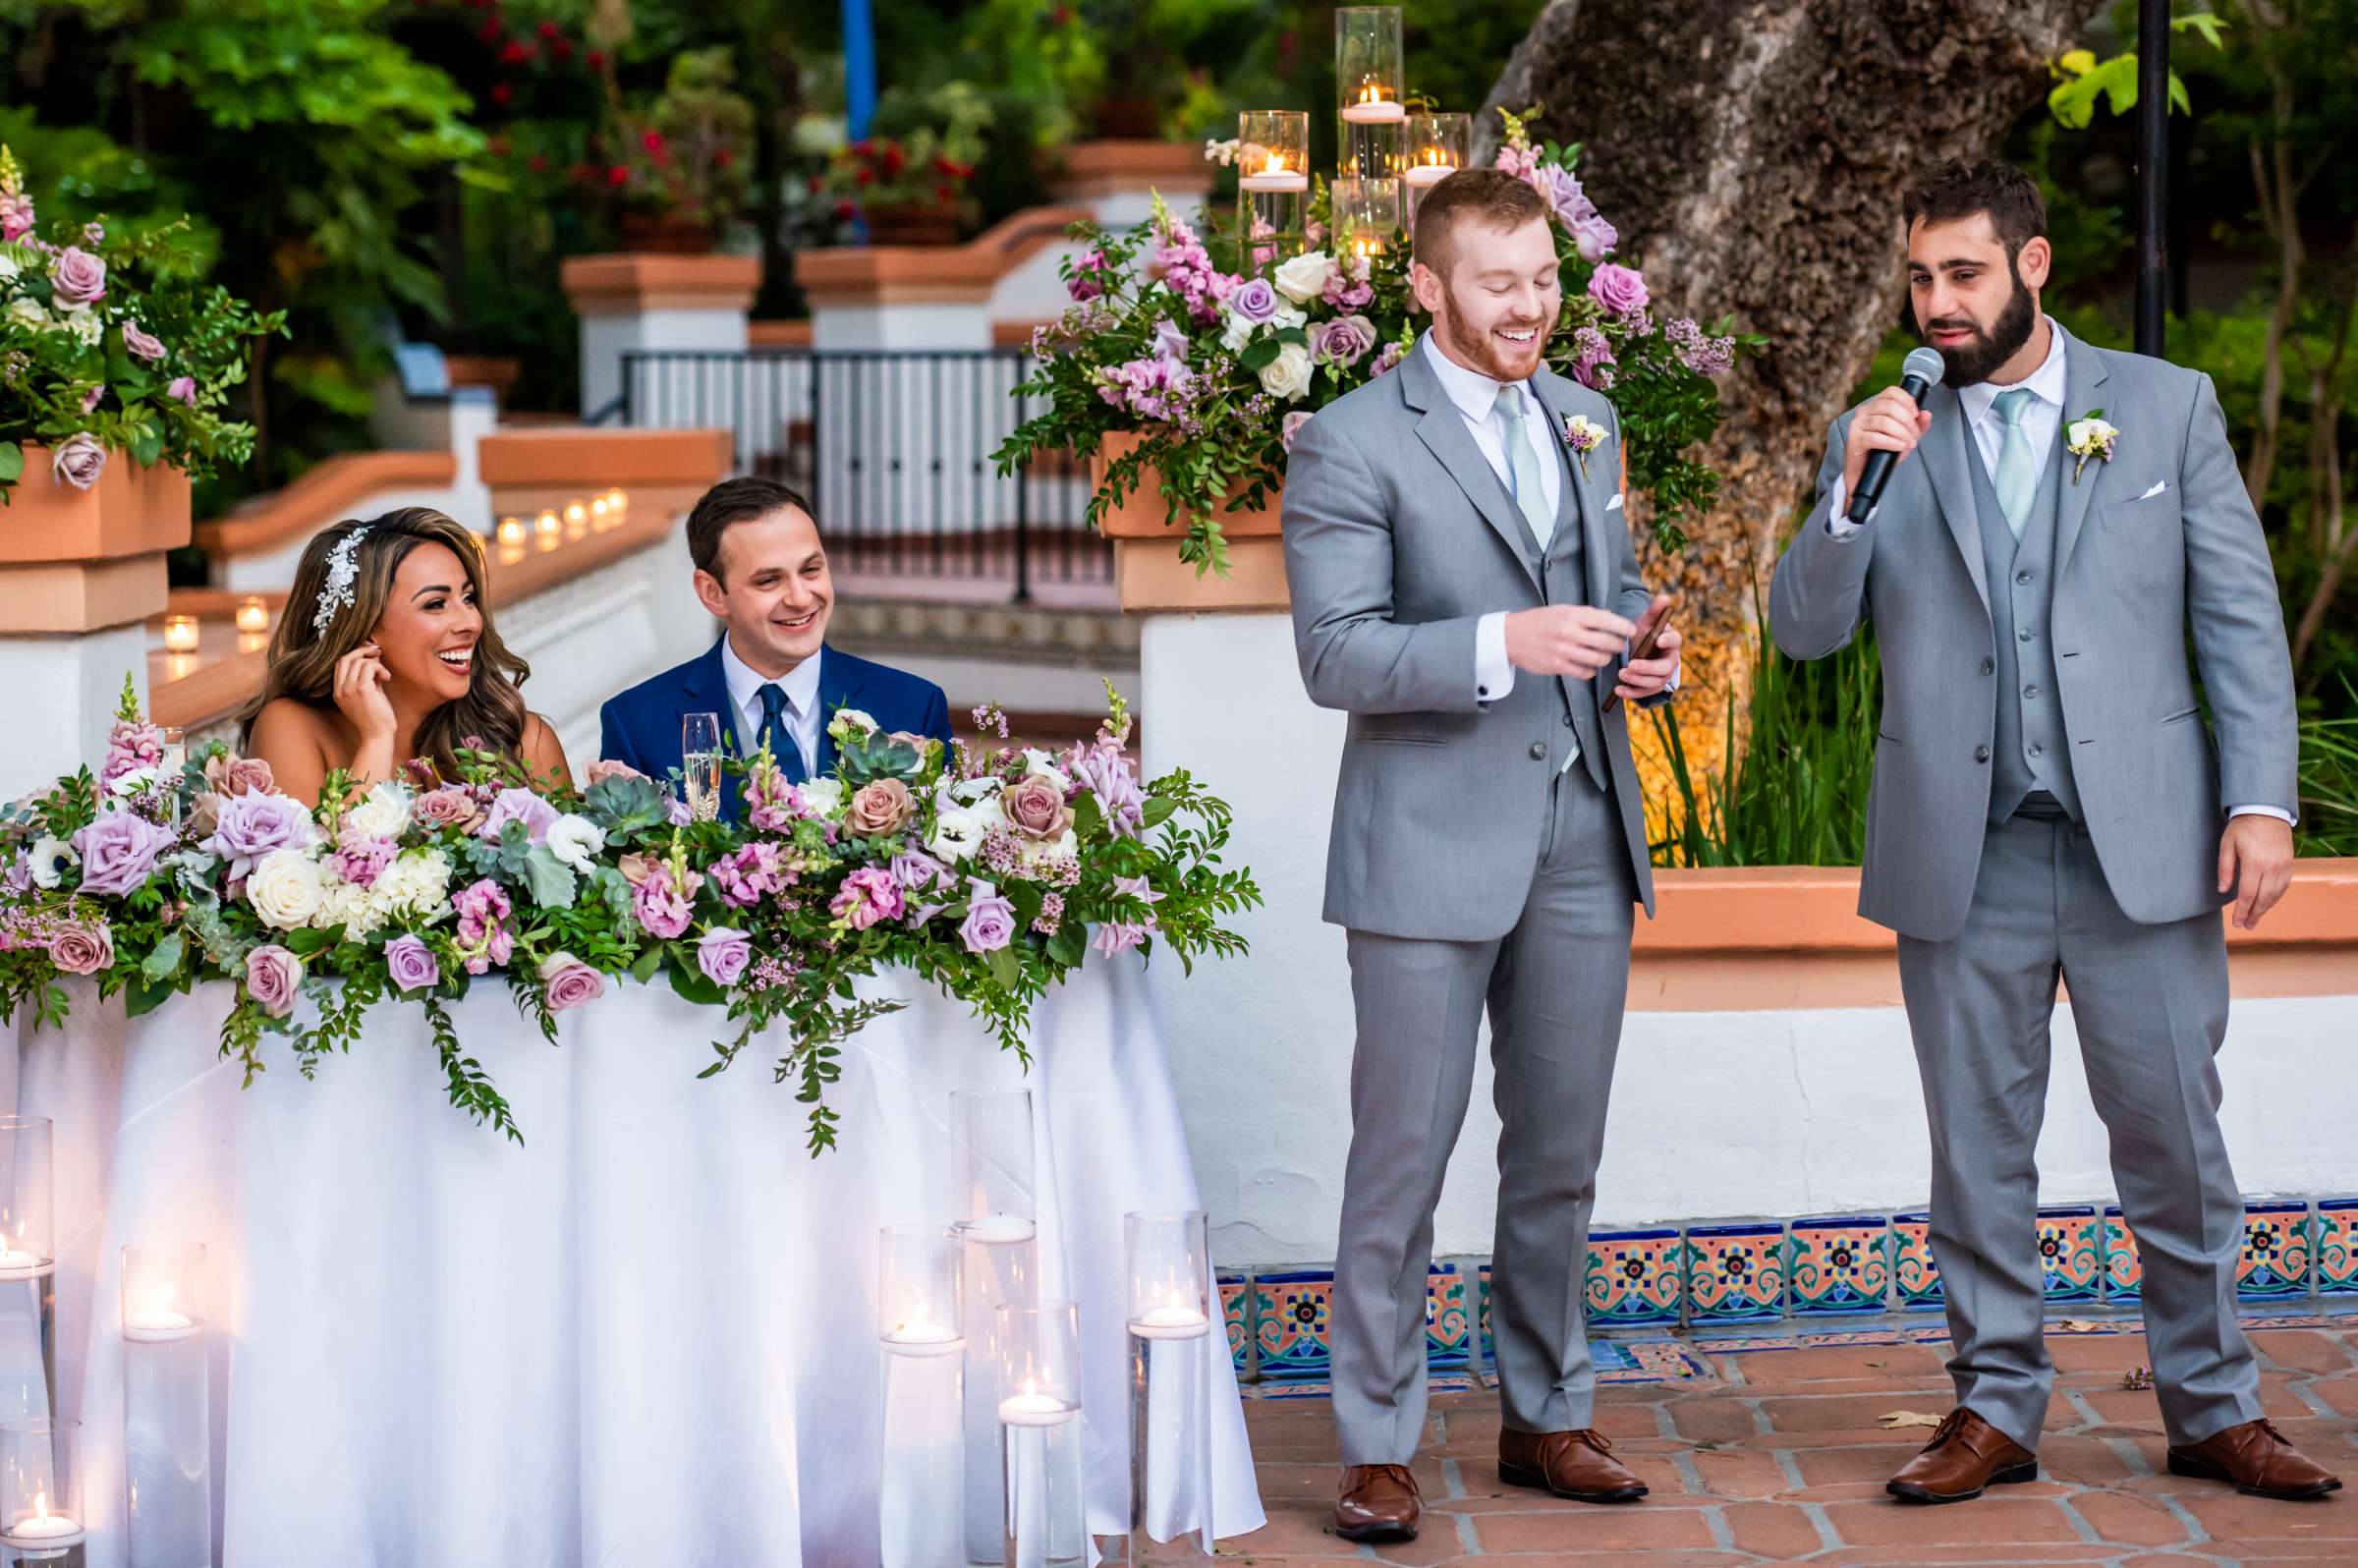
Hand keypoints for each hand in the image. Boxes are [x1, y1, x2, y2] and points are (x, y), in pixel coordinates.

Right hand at [332, 643, 396, 742]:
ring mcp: (349, 689)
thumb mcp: (368, 694)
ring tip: (385, 675)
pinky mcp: (361, 690)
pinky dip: (380, 668)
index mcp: (338, 692)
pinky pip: (369, 666)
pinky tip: (387, 678)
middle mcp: (340, 690)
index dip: (354, 654)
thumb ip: (367, 678)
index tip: (370, 654)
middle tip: (378, 652)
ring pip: (358, 661)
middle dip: (362, 651)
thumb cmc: (376, 718)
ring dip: (375, 663)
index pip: (340, 664)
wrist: (377, 736)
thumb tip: (373, 659)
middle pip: (345, 658)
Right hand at [1504, 605, 1634, 679]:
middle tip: (1618, 646)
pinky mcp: (1557, 666)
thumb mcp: (1562, 610)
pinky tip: (1588, 666)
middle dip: (1617, 645)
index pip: (1606, 620)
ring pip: (1599, 660)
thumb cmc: (1539, 621)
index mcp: (1572, 615)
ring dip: (1605, 659)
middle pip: (1607, 642)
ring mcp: (1563, 651)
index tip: (1631, 631)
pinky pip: (1585, 673)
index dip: (1623, 627)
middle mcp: (1568, 632)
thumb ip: (1586, 615)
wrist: (1510, 636)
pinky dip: (1591, 671)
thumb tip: (1612, 620)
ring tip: (1602, 656)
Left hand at [1613, 593, 1681, 703]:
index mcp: (1671, 642)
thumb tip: (1665, 597)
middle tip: (1631, 664)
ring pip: (1655, 683)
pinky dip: (1631, 693)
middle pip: (1665, 668)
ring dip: (1638, 680)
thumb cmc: (1645, 633)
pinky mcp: (1651, 687)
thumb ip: (1655, 610)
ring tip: (1621, 674)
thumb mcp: (1647, 621)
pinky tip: (1619, 690)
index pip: (1676, 641)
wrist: (1638, 649)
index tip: (1658, 639)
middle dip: (1648, 668)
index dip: (1669, 640)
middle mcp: (1670, 660)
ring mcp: (1662, 676)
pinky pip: (1644, 694)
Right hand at [1841, 386, 1936, 498]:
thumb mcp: (1906, 436)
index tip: (1916, 414)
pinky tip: (1899, 447)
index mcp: (1876, 405)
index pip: (1892, 392)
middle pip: (1890, 406)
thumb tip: (1926, 413)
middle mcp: (1864, 411)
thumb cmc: (1884, 451)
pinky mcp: (1854, 439)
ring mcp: (1857, 424)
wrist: (1865, 472)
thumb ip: (1918, 425)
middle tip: (1915, 436)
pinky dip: (1891, 442)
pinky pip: (1875, 437)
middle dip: (1908, 422)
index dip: (1907, 401)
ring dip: (1902, 433)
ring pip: (1884, 422)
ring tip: (1909, 444)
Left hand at [2217, 814, 2294, 930]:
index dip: (2242, 911)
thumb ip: (2225, 868)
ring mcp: (2284, 865)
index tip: (2237, 923)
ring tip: (2255, 919)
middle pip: (2263, 898)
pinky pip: (2284, 886)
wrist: (2266, 810)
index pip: (2248, 894)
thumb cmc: (2242, 827)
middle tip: (2246, 926)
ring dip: (2265, 909)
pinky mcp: (2290, 863)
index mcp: (2255, 863)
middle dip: (2254, 915)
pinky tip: (2267, 903)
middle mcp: (2272, 867)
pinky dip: (2275, 897)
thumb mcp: (2227, 845)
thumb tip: (2223, 891)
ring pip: (2276, 894)